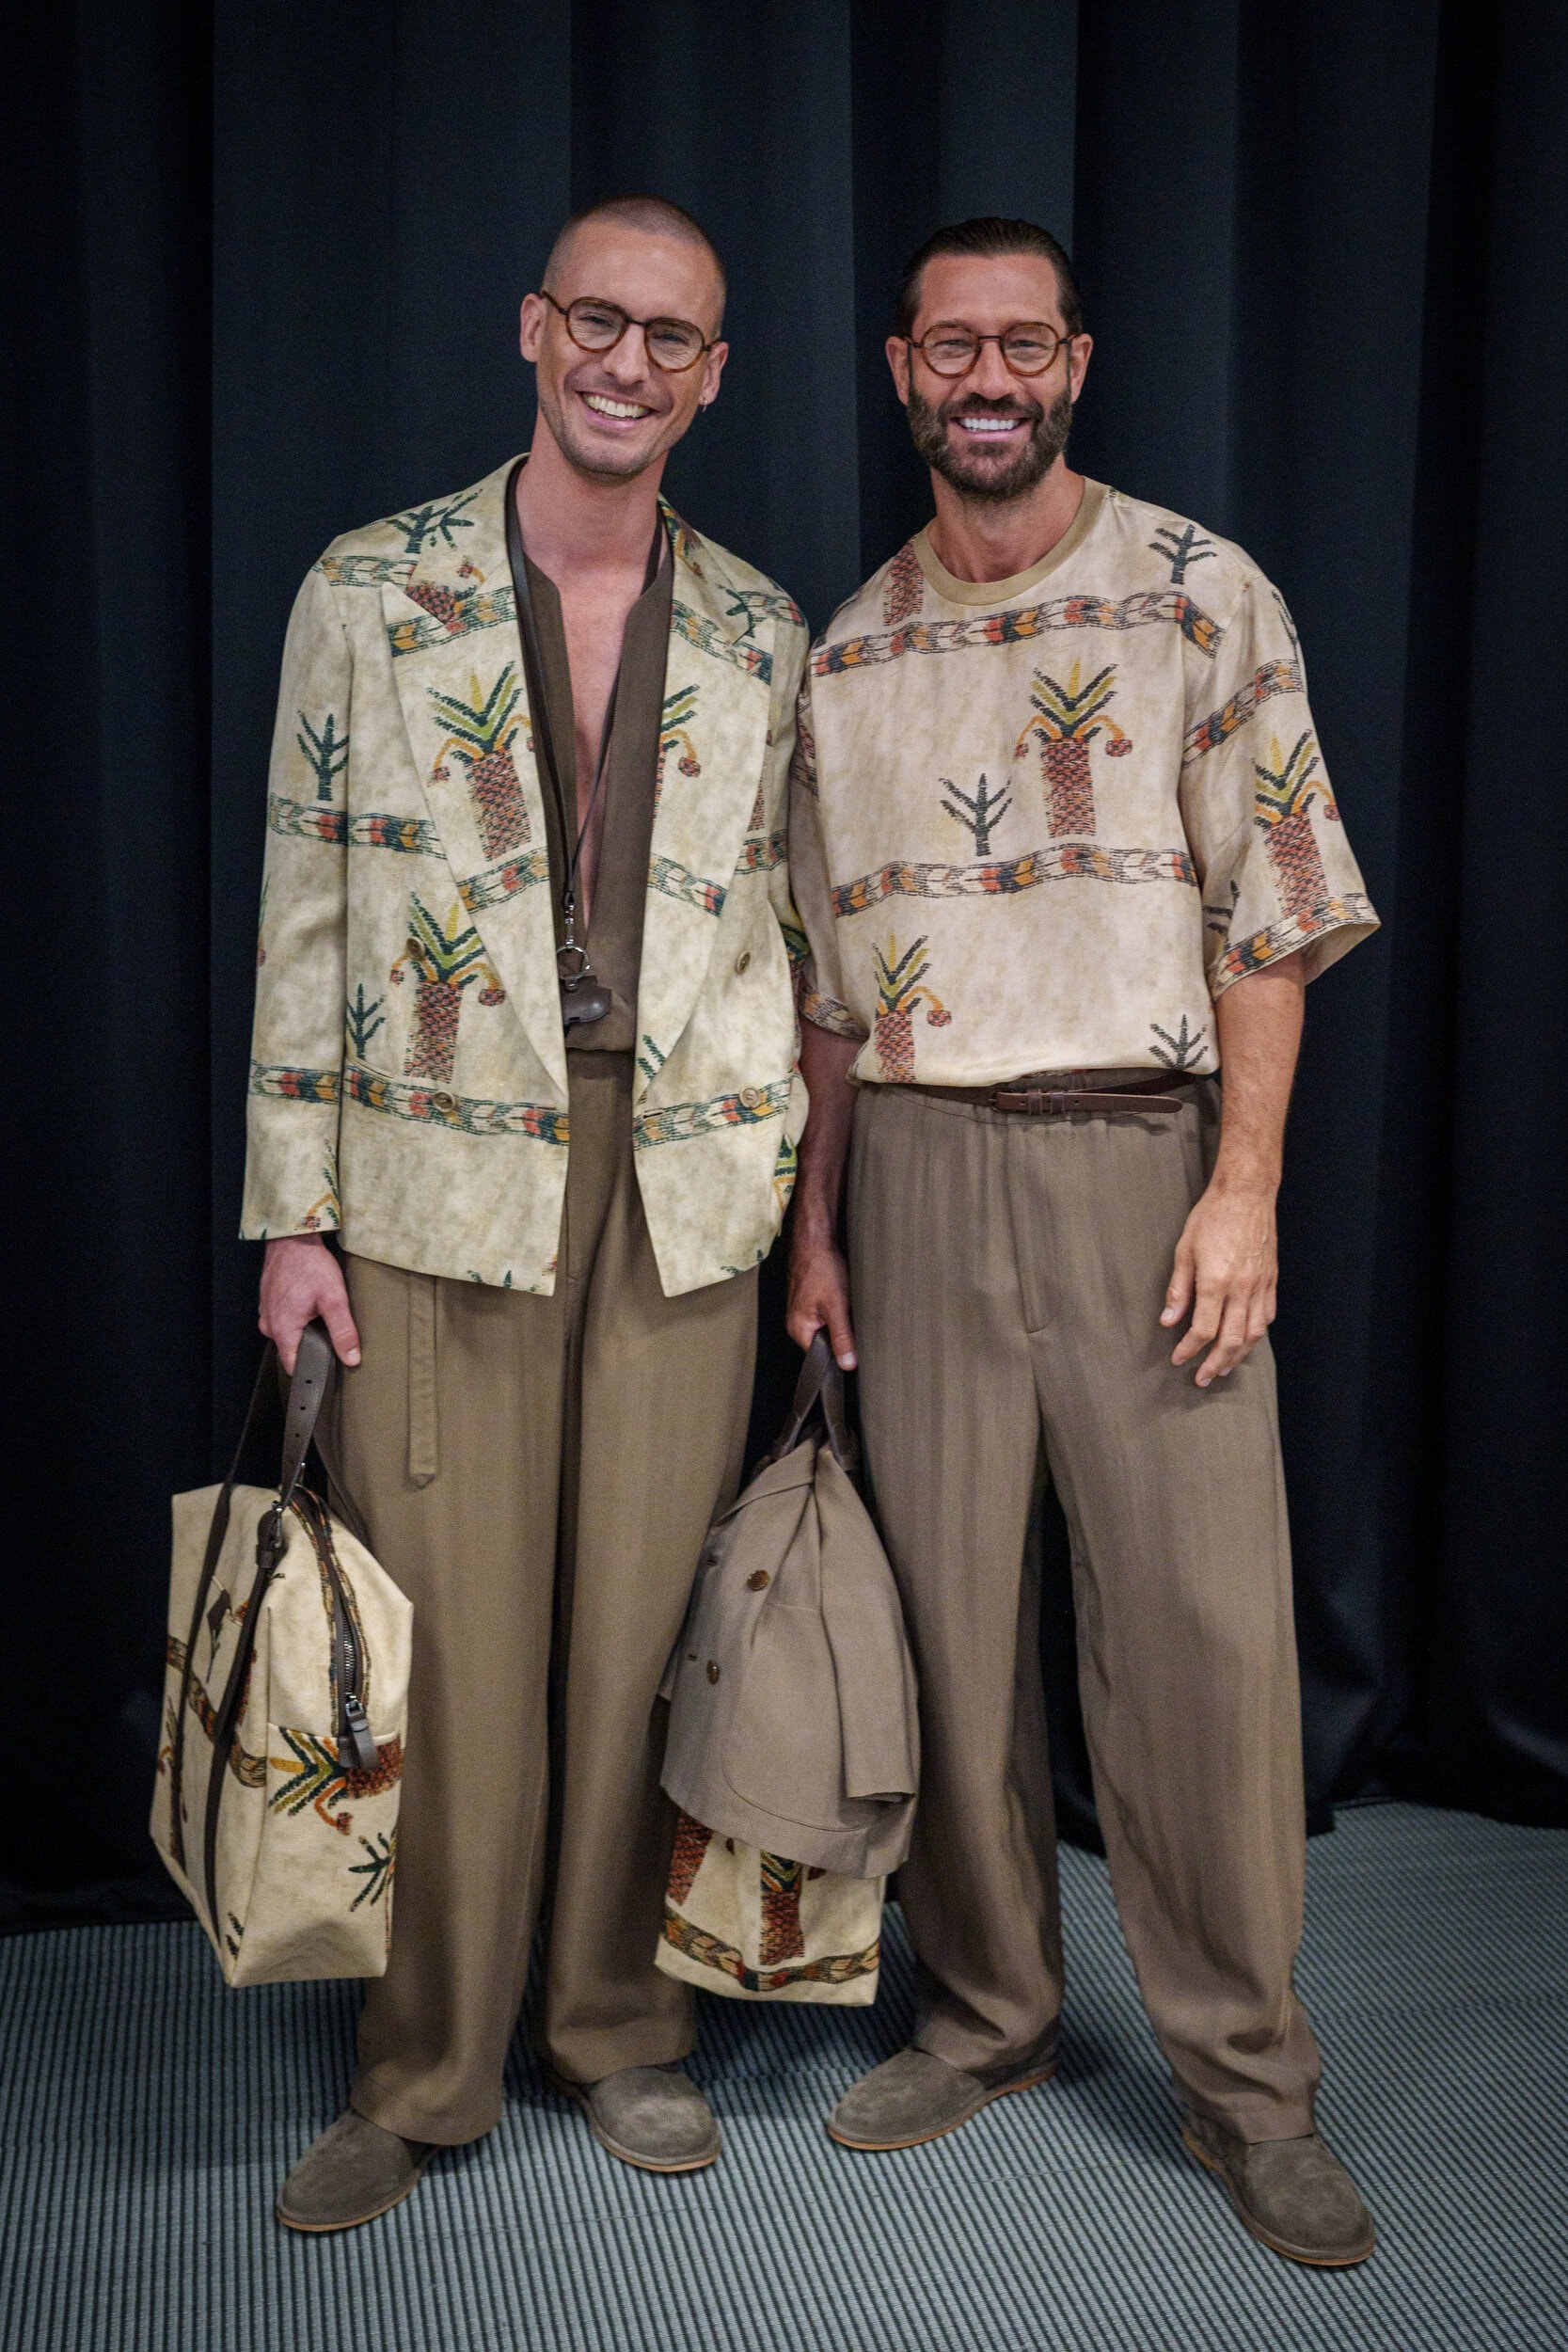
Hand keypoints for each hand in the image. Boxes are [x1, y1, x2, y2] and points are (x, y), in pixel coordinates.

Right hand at [260, 1234, 361, 1373]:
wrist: (293, 1237)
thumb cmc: (310, 1265)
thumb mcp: (334, 1299)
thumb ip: (343, 1332)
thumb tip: (351, 1359)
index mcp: (282, 1330)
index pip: (294, 1366)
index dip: (312, 1369)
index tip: (328, 1366)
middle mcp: (269, 1325)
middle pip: (292, 1350)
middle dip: (311, 1346)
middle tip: (330, 1332)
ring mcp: (267, 1312)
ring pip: (289, 1334)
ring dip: (305, 1329)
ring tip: (320, 1315)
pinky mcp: (269, 1301)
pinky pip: (284, 1319)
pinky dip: (298, 1316)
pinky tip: (310, 1304)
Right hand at [786, 1225, 857, 1369]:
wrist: (815, 1240)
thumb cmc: (821, 1267)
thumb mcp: (837, 1306)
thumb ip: (842, 1337)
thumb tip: (847, 1364)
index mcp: (798, 1328)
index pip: (820, 1357)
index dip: (839, 1353)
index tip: (852, 1346)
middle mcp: (796, 1322)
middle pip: (824, 1342)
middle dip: (841, 1334)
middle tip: (849, 1315)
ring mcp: (801, 1311)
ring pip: (827, 1327)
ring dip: (839, 1320)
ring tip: (843, 1303)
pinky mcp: (809, 1300)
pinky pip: (825, 1315)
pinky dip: (836, 1309)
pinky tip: (841, 1297)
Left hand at [1161, 1178, 1276, 1386]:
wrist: (1247, 1194)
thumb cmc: (1211, 1217)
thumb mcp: (1184, 1250)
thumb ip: (1178, 1290)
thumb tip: (1168, 1320)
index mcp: (1216, 1281)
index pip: (1203, 1329)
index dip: (1189, 1349)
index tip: (1179, 1359)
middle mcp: (1241, 1288)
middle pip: (1231, 1340)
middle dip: (1215, 1363)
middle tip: (1202, 1378)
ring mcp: (1260, 1285)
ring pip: (1253, 1333)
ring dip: (1238, 1355)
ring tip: (1224, 1367)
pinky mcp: (1272, 1280)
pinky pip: (1267, 1316)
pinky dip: (1256, 1334)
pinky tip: (1246, 1340)